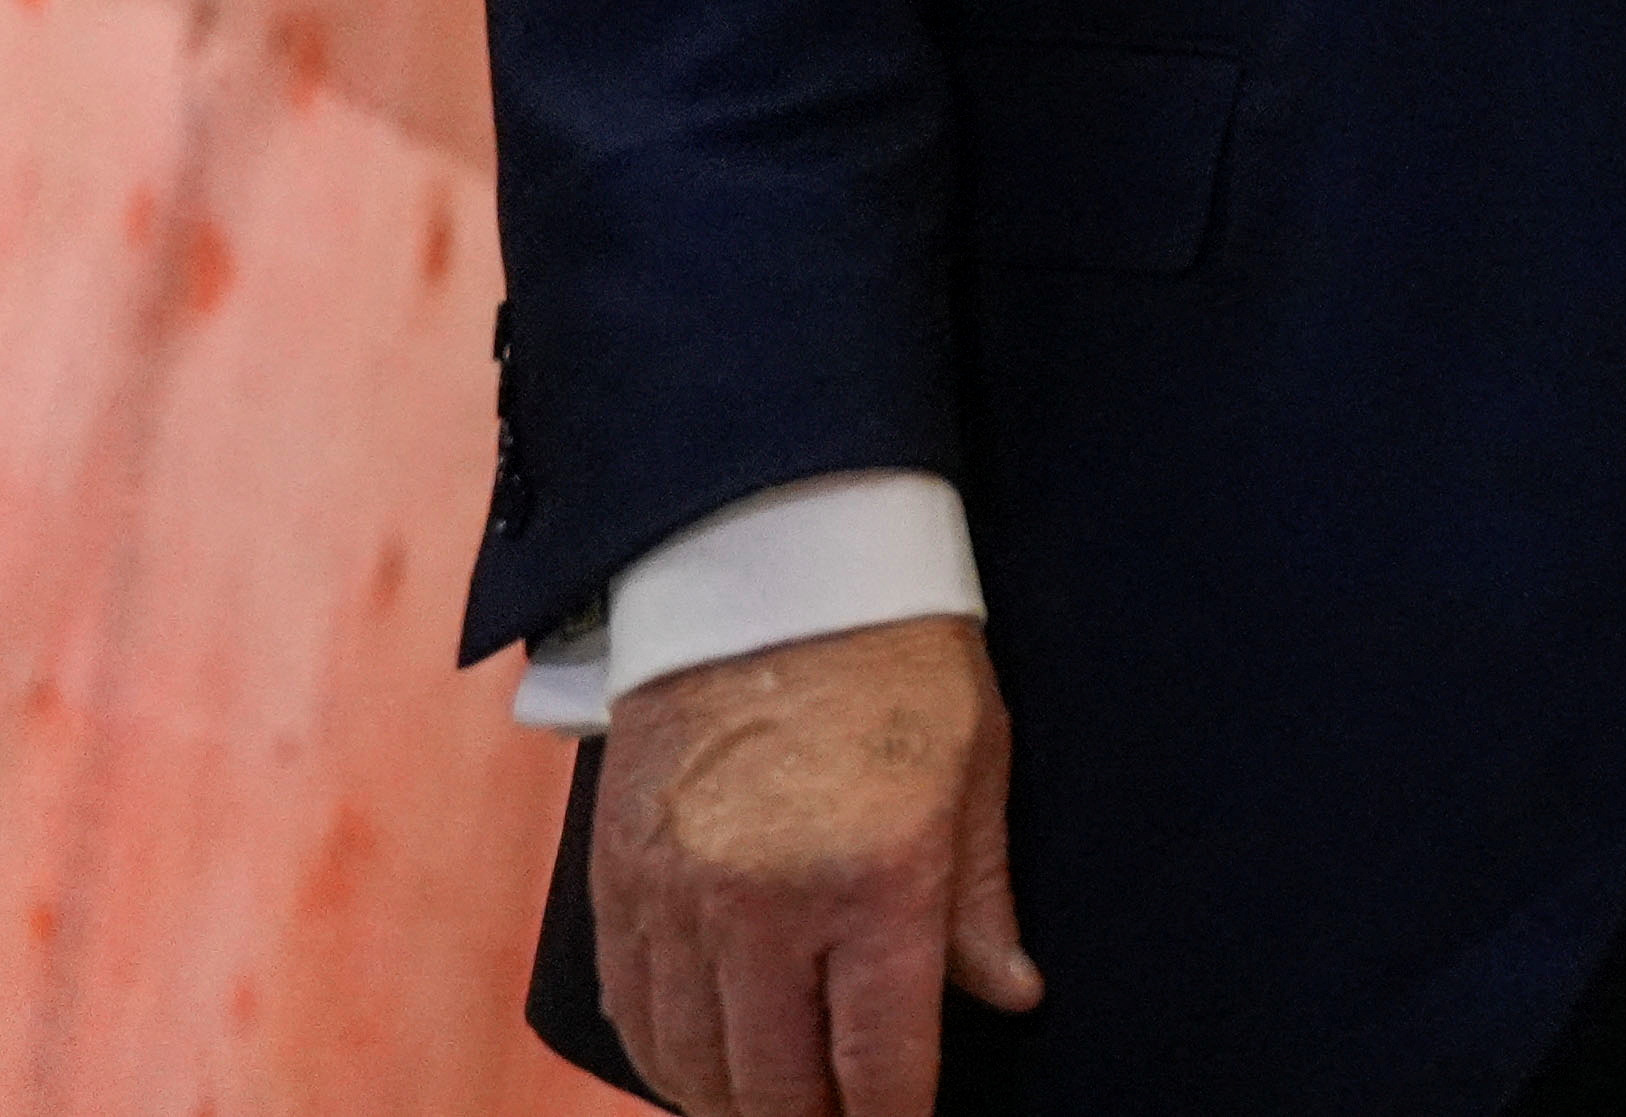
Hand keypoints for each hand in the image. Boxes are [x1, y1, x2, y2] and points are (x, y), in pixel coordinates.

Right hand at [590, 614, 1037, 1116]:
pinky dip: (666, 1053)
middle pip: (775, 1085)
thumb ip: (980, 900)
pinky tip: (705, 1062)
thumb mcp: (976, 767)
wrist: (770, 561)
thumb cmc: (898, 657)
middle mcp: (765, 905)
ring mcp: (678, 897)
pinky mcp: (616, 878)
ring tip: (777, 1107)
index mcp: (873, 881)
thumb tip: (1009, 994)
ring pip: (692, 1062)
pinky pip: (631, 1007)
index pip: (879, 1059)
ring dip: (735, 1103)